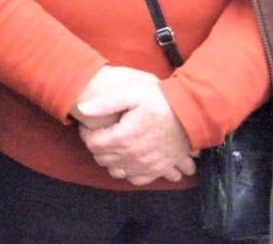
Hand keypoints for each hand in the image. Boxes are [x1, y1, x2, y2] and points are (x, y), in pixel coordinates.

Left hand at [75, 73, 195, 184]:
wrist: (190, 114)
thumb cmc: (160, 101)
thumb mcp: (132, 93)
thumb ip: (105, 102)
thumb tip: (83, 108)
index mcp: (124, 138)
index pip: (93, 144)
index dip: (86, 133)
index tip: (88, 124)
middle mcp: (133, 156)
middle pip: (102, 159)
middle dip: (96, 146)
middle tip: (100, 132)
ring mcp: (146, 166)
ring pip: (116, 171)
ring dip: (110, 159)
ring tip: (112, 144)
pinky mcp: (158, 169)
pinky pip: (135, 179)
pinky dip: (127, 171)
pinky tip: (127, 158)